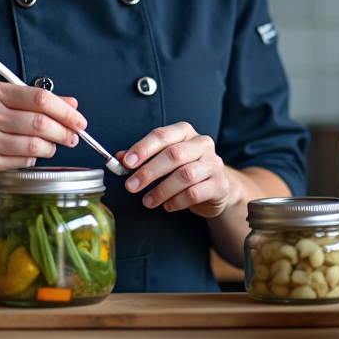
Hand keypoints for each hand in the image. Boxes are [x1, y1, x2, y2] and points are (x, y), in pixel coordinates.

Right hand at [0, 82, 86, 186]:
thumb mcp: (12, 104)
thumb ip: (41, 102)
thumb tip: (74, 105)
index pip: (39, 98)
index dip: (65, 111)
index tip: (80, 121)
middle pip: (39, 123)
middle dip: (63, 131)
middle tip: (73, 137)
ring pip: (35, 145)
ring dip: (51, 147)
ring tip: (53, 146)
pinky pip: (25, 161)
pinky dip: (35, 158)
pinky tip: (31, 154)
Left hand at [119, 122, 236, 217]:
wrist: (216, 187)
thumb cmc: (185, 169)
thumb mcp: (165, 159)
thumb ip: (143, 156)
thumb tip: (119, 158)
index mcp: (186, 132)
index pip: (162, 135)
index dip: (142, 148)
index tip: (126, 162)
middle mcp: (202, 144)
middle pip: (173, 155)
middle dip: (149, 171)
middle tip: (131, 186)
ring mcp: (214, 164)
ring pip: (185, 175)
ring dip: (161, 190)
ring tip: (147, 201)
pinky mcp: (220, 185)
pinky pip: (195, 193)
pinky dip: (177, 201)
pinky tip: (167, 206)